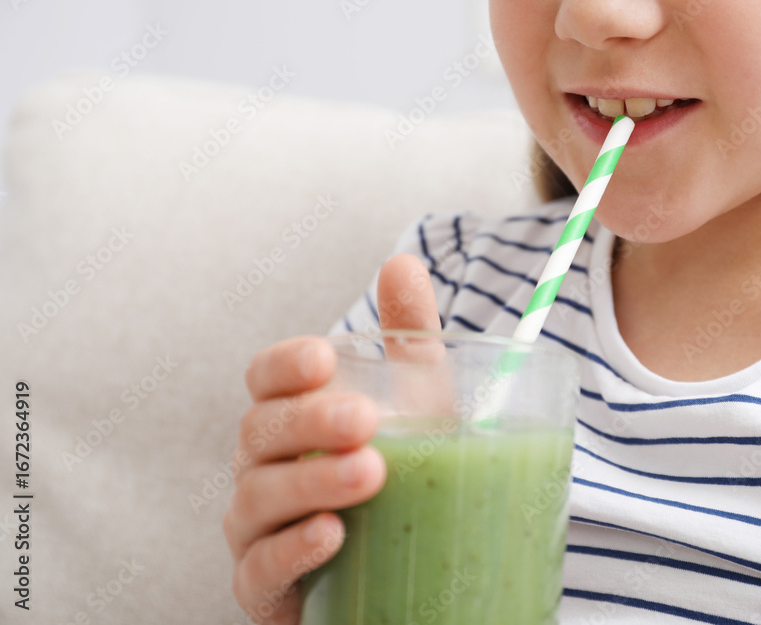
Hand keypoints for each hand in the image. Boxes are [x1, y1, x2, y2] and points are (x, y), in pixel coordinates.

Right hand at [223, 253, 441, 623]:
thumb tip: (402, 261)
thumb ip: (408, 338)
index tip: (324, 357)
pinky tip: (331, 536)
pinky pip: (260, 570)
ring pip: (257, 500)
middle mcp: (261, 467)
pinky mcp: (265, 586)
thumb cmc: (402, 472)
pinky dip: (291, 551)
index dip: (285, 364)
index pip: (264, 379)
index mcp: (291, 416)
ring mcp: (257, 528)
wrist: (404, 561)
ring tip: (369, 475)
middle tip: (365, 420)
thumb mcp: (417, 404)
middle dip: (308, 422)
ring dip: (308, 485)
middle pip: (259, 433)